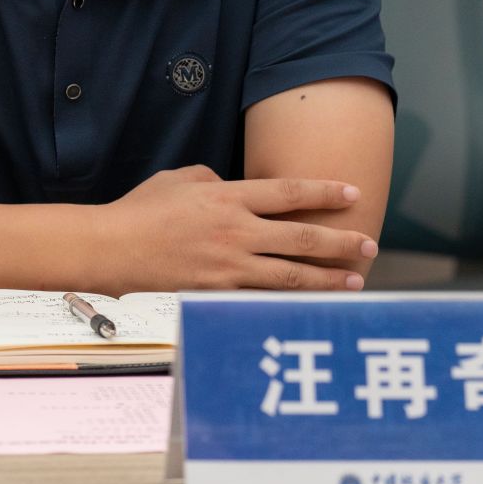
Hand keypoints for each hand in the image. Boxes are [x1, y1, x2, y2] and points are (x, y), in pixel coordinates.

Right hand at [98, 164, 377, 292]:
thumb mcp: (182, 179)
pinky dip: (289, 301)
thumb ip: (215, 181)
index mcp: (228, 197)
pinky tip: (309, 304)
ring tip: (355, 280)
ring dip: (327, 278)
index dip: (325, 191)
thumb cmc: (144, 208)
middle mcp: (235, 231)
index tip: (354, 192)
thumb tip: (233, 189)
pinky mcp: (218, 291)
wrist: (113, 248)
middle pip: (300, 236)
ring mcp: (228, 265)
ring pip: (290, 275)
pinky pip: (261, 296)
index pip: (289, 192)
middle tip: (369, 243)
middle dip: (340, 241)